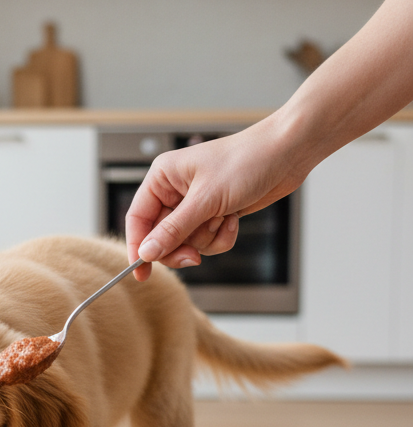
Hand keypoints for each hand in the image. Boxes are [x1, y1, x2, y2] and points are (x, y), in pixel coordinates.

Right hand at [125, 122, 299, 280]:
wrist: (288, 153)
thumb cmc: (246, 161)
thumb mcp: (206, 200)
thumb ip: (173, 230)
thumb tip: (146, 253)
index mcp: (163, 178)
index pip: (137, 219)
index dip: (138, 246)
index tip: (141, 273)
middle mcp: (174, 191)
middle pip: (161, 236)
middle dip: (181, 246)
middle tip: (193, 258)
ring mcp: (195, 204)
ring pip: (186, 242)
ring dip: (207, 239)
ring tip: (224, 220)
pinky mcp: (214, 214)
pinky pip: (207, 241)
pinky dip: (221, 237)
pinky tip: (234, 219)